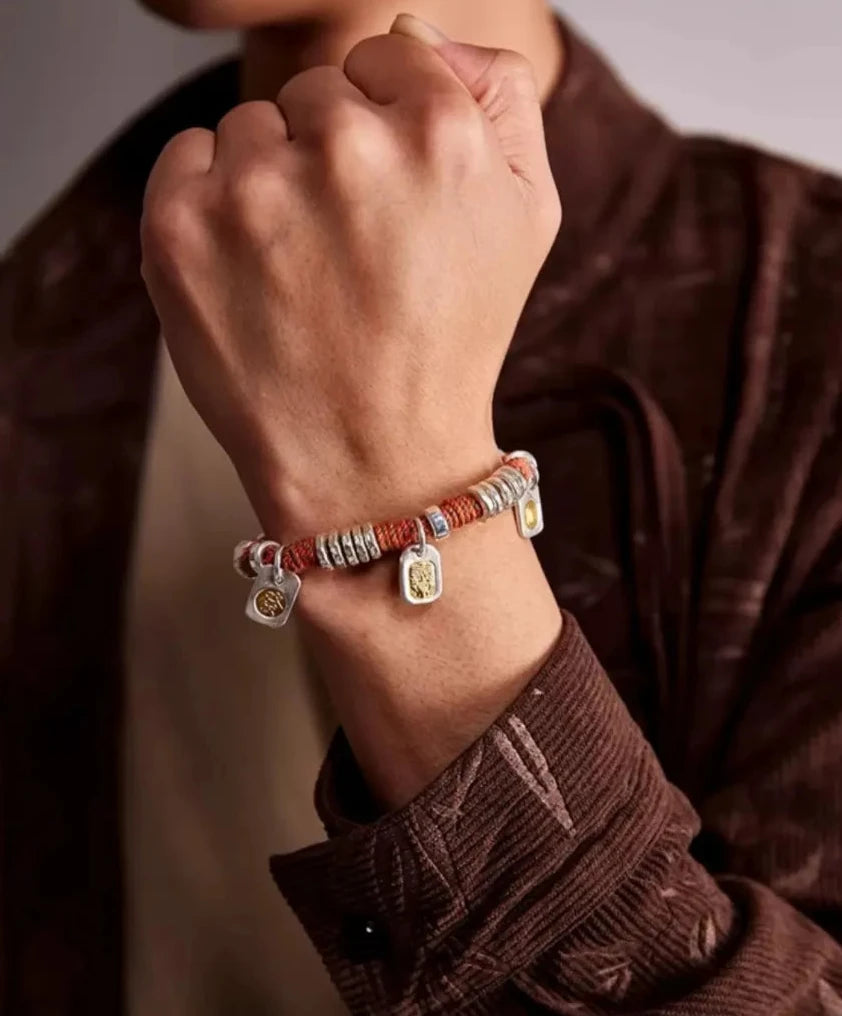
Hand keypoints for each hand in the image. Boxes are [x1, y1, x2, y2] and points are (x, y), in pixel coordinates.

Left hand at [140, 15, 560, 539]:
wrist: (376, 459)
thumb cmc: (452, 341)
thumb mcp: (529, 215)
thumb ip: (499, 94)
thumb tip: (412, 32)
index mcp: (442, 134)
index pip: (389, 56)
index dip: (389, 130)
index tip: (391, 200)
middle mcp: (347, 149)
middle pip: (316, 95)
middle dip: (331, 161)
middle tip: (351, 256)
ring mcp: (256, 190)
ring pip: (249, 130)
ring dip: (270, 188)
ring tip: (304, 276)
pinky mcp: (181, 229)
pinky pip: (187, 160)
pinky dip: (210, 207)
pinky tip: (253, 275)